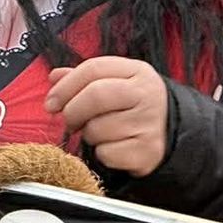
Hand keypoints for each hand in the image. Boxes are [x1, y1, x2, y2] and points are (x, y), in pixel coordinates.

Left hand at [45, 57, 168, 176]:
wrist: (171, 134)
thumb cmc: (134, 107)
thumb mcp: (116, 83)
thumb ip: (85, 78)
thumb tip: (54, 76)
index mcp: (137, 71)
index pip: (93, 68)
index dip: (65, 86)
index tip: (51, 102)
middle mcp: (146, 94)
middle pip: (95, 95)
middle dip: (73, 111)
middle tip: (70, 121)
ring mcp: (149, 123)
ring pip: (97, 129)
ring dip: (90, 135)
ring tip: (102, 133)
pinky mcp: (147, 151)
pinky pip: (106, 153)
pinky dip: (102, 153)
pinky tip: (114, 147)